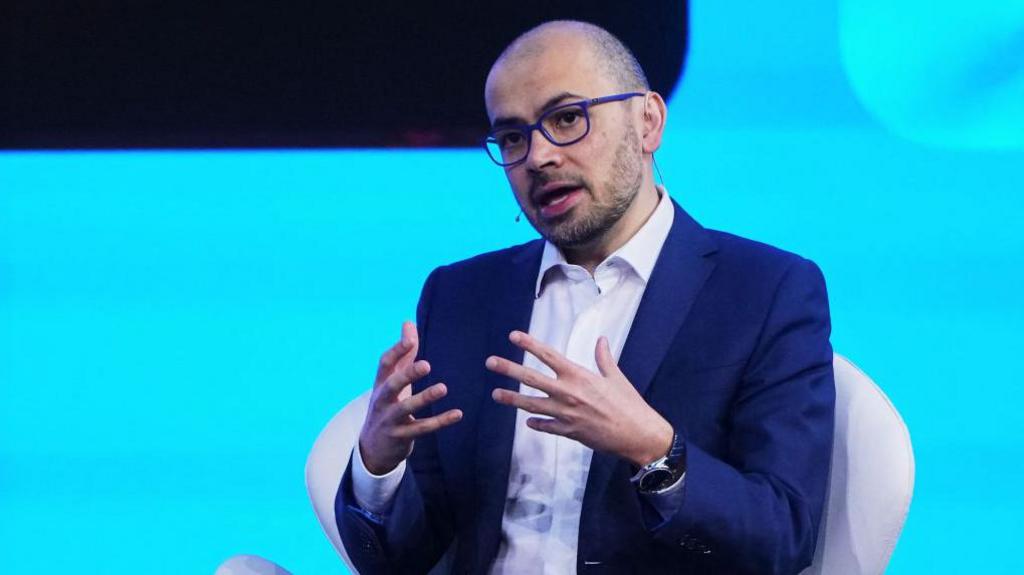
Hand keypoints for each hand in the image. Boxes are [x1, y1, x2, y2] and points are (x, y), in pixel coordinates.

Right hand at [358, 321, 462, 474]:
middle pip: (392, 385)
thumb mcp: (391, 380)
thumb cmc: (387, 404)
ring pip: (406, 409)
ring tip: (443, 388)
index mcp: (380, 384)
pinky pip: (422, 428)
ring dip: (424, 398)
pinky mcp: (402, 436)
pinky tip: (458, 414)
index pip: (385, 364)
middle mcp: (382, 401)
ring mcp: (390, 420)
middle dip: (407, 375)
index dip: (397, 351)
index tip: (411, 339)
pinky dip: (440, 422)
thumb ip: (403, 353)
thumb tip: (408, 322)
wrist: (373, 447)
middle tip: (426, 365)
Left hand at [485, 330, 672, 466]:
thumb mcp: (616, 377)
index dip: (529, 344)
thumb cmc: (629, 404)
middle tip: (490, 363)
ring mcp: (565, 414)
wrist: (637, 434)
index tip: (513, 336)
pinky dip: (536, 423)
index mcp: (579, 376)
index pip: (548, 355)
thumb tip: (601, 340)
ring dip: (512, 399)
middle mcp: (568, 393)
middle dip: (509, 369)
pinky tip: (527, 421)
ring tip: (495, 394)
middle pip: (532, 378)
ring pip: (532, 404)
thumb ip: (604, 358)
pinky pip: (546, 426)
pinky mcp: (568, 432)